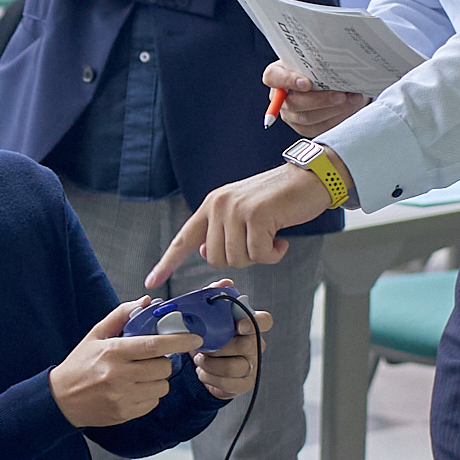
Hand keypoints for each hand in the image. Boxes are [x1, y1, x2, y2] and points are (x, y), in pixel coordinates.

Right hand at [48, 301, 196, 427]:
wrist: (61, 400)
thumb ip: (121, 316)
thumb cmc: (80, 364)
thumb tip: (146, 302)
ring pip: (162, 386)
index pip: (153, 345)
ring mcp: (122, 396)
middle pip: (163, 367)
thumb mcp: (95, 335)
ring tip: (140, 375)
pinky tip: (133, 390)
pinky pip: (153, 402)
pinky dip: (149, 395)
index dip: (178, 341)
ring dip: (158, 379)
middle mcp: (118, 375)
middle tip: (150, 359)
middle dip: (162, 361)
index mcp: (112, 352)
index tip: (195, 339)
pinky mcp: (125, 413)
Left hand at [149, 165, 336, 288]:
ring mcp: (236, 210)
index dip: (167, 262)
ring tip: (271, 237)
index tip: (151, 280)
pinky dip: (273, 254)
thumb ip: (222, 232)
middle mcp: (219, 205)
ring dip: (259, 256)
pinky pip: (259, 256)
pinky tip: (281, 239)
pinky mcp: (256, 216)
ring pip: (237, 260)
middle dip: (241, 259)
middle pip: (217, 259)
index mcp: (211, 204)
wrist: (308, 179)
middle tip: (260, 241)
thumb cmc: (278, 200)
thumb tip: (208, 253)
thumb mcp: (242, 212)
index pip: (183, 239)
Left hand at [190, 294, 271, 401]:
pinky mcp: (244, 383)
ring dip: (211, 363)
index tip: (239, 326)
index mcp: (249, 325)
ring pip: (235, 366)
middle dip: (219, 347)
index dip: (255, 322)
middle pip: (246, 346)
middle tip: (201, 347)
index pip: (265, 320)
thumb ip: (214, 296)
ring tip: (198, 359)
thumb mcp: (206, 316)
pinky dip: (210, 377)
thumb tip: (225, 282)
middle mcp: (256, 345)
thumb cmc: (208, 336)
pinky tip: (202, 372)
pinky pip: (228, 383)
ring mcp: (252, 365)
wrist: (201, 364)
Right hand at [264, 61, 364, 135]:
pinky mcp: (304, 128)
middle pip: (293, 103)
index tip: (306, 83)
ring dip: (333, 110)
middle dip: (320, 100)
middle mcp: (280, 97)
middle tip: (341, 96)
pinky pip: (319, 127)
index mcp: (277, 75)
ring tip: (353, 100)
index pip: (272, 77)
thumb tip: (334, 64)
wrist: (332, 81)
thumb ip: (317, 61)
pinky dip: (337, 118)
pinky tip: (350, 108)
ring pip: (308, 118)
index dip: (287, 80)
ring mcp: (291, 115)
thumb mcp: (316, 60)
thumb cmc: (320, 67)